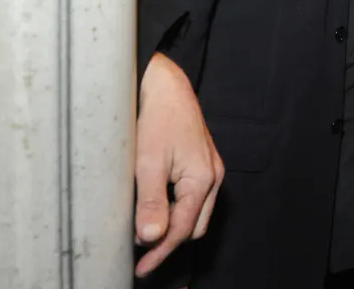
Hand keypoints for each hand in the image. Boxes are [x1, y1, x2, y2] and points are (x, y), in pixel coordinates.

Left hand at [135, 53, 224, 277]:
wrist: (166, 85)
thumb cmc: (159, 117)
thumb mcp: (147, 162)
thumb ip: (151, 202)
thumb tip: (151, 238)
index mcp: (203, 179)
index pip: (183, 229)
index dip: (161, 252)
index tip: (142, 268)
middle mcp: (213, 176)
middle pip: (194, 226)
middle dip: (169, 241)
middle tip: (140, 253)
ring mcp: (210, 169)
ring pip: (195, 213)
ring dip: (174, 225)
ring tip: (145, 230)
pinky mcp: (202, 163)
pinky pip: (194, 198)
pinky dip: (177, 209)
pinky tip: (157, 207)